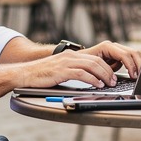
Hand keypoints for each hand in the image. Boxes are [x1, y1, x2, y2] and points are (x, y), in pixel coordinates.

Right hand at [18, 41, 140, 89]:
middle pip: (97, 61)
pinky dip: (92, 79)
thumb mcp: (62, 70)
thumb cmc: (43, 75)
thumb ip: (75, 71)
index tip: (113, 75)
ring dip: (103, 75)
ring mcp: (66, 63)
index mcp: (73, 55)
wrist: (26, 74)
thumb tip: (90, 79)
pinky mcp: (62, 71)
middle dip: (108, 71)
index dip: (107, 66)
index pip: (95, 57)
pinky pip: (82, 74)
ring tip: (109, 84)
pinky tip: (97, 85)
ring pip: (92, 66)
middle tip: (114, 81)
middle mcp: (71, 56)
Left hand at [82, 40, 140, 79]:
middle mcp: (112, 47)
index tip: (133, 75)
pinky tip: (132, 73)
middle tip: (139, 76)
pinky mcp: (117, 56)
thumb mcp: (92, 67)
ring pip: (133, 54)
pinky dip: (133, 66)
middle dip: (137, 64)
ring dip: (136, 65)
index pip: (124, 54)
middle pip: (132, 52)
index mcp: (106, 47)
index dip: (130, 65)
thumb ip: (104, 70)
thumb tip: (113, 79)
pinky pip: (129, 59)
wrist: (76, 61)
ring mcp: (116, 51)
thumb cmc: (82, 63)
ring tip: (137, 75)